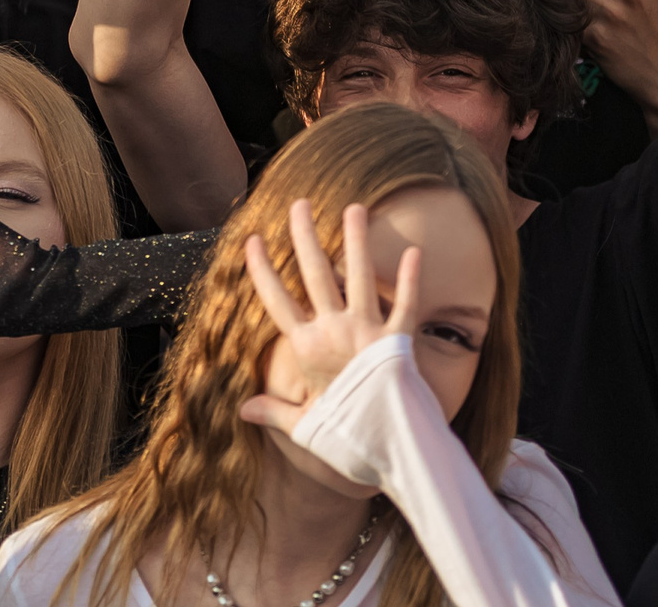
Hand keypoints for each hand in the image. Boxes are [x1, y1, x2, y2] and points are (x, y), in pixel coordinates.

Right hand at [237, 199, 415, 435]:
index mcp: (307, 349)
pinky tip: (415, 252)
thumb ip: (275, 411)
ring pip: (359, 277)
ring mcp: (367, 333)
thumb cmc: (347, 441)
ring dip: (356, 240)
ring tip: (356, 207)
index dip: (262, 270)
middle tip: (300, 204)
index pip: (277, 301)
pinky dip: (411, 279)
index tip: (252, 240)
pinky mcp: (398, 342)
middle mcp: (334, 332)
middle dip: (305, 236)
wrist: (391, 454)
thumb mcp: (306, 427)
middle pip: (315, 275)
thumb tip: (242, 408)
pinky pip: (406, 304)